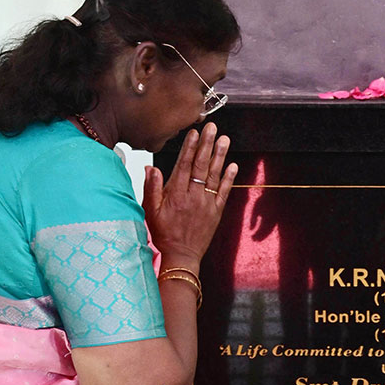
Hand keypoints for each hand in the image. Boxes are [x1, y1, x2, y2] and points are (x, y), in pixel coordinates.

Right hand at [144, 122, 237, 266]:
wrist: (181, 256)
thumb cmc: (164, 234)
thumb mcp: (150, 212)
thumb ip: (151, 189)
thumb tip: (151, 168)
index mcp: (176, 195)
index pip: (183, 166)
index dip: (189, 148)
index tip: (194, 133)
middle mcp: (192, 196)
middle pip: (200, 166)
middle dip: (206, 145)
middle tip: (212, 128)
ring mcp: (206, 203)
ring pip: (213, 175)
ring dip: (219, 156)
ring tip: (224, 140)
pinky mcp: (216, 211)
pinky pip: (223, 191)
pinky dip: (228, 178)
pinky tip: (233, 165)